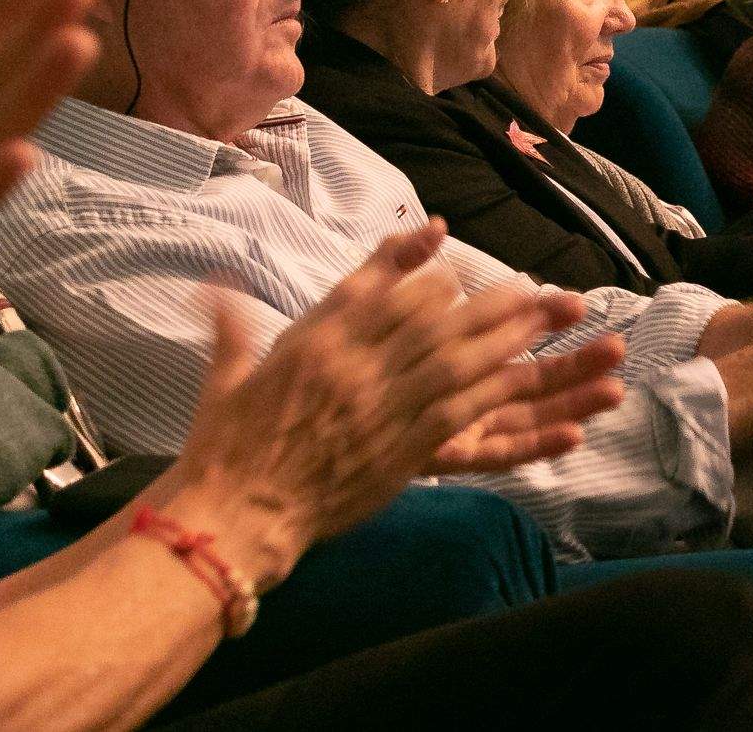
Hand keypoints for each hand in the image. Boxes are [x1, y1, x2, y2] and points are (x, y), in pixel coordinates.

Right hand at [174, 222, 623, 578]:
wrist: (235, 516)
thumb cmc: (224, 452)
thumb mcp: (224, 380)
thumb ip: (230, 327)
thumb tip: (209, 284)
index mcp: (310, 342)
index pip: (367, 286)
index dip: (406, 259)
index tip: (439, 235)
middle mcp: (351, 366)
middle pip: (428, 318)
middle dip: (480, 297)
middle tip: (525, 283)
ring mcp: (380, 406)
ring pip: (454, 358)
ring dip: (503, 335)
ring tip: (543, 316)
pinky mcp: (402, 448)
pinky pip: (459, 410)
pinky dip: (495, 387)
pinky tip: (526, 374)